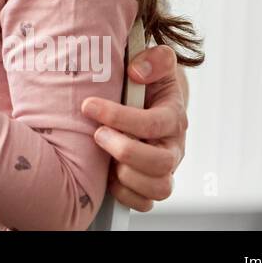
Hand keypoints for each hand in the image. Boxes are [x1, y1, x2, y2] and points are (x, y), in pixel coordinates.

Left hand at [81, 45, 188, 211]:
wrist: (151, 98)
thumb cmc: (147, 80)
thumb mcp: (153, 61)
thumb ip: (154, 59)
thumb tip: (137, 72)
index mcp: (173, 116)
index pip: (153, 123)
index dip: (119, 116)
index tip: (88, 106)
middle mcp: (173, 146)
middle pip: (160, 163)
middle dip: (124, 150)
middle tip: (97, 134)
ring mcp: (164, 168)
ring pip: (158, 189)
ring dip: (126, 176)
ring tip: (104, 158)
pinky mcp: (151, 184)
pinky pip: (145, 203)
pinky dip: (125, 194)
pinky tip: (108, 176)